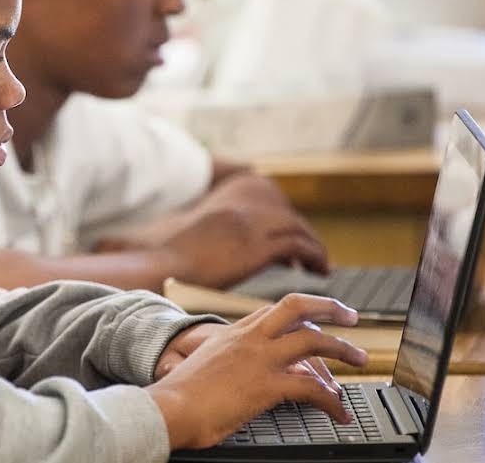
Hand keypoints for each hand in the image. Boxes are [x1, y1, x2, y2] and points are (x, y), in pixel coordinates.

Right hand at [146, 294, 367, 449]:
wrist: (168, 409)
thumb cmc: (177, 398)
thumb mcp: (201, 368)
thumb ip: (222, 365)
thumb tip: (232, 380)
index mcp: (232, 334)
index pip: (272, 311)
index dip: (300, 312)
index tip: (314, 318)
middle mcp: (249, 339)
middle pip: (297, 307)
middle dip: (329, 307)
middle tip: (351, 316)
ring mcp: (259, 359)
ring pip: (313, 341)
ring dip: (343, 349)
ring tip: (360, 359)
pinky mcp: (267, 385)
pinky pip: (312, 388)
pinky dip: (331, 401)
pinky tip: (338, 412)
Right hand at [157, 202, 327, 289]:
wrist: (163, 269)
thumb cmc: (169, 268)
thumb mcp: (192, 246)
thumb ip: (211, 246)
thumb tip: (218, 258)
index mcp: (225, 213)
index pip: (266, 211)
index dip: (283, 226)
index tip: (291, 246)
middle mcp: (241, 214)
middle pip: (285, 217)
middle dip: (302, 235)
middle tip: (312, 257)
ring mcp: (249, 227)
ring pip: (297, 229)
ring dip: (313, 247)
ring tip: (321, 267)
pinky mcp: (256, 247)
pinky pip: (297, 246)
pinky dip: (313, 257)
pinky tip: (320, 272)